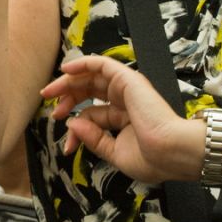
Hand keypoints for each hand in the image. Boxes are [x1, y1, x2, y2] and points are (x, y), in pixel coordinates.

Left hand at [41, 55, 195, 183]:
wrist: (171, 152)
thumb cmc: (152, 158)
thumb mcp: (115, 152)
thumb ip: (93, 138)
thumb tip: (72, 124)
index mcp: (124, 117)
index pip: (92, 115)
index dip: (75, 128)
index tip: (66, 145)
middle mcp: (125, 100)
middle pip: (89, 91)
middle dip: (67, 97)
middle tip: (50, 106)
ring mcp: (126, 88)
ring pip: (91, 76)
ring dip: (68, 82)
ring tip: (51, 92)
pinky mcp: (127, 79)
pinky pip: (101, 64)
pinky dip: (82, 63)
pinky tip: (65, 70)